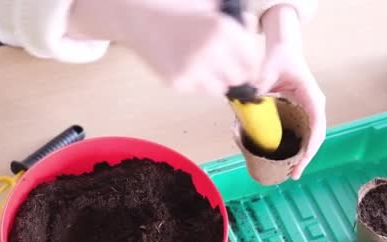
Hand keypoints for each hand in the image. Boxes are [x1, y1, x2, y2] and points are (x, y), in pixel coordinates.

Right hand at [69, 0, 260, 94]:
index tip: (243, 58)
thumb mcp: (209, 4)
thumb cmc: (173, 5)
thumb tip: (251, 30)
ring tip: (202, 61)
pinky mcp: (177, 82)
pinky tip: (184, 62)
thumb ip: (235, 19)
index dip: (249, 59)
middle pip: (239, 77)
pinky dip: (197, 80)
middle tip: (224, 62)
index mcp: (221, 29)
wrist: (135, 15)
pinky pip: (199, 89)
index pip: (251, 59)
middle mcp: (209, 52)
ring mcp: (192, 70)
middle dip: (234, 70)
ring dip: (217, 78)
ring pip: (220, 87)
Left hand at [255, 5, 324, 179]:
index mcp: (312, 97)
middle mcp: (314, 105)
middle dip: (306, 157)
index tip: (302, 161)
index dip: (311, 146)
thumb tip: (244, 105)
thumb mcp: (266, 72)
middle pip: (316, 137)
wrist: (284, 49)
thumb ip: (257, 87)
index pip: (317, 126)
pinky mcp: (301, 112)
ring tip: (291, 172)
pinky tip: (287, 159)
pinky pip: (302, 132)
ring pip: (310, 137)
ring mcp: (309, 109)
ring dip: (302, 155)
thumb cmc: (278, 58)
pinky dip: (296, 146)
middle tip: (293, 175)